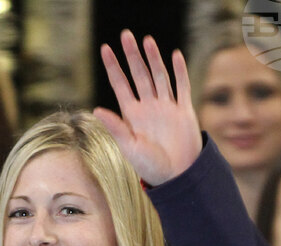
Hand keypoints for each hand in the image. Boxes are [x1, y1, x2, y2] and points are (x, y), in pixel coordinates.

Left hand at [93, 30, 202, 185]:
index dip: (113, 67)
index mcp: (132, 115)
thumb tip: (97, 109)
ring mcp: (166, 107)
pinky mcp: (184, 111)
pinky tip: (174, 55)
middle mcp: (148, 107)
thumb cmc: (150, 167)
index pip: (120, 84)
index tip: (105, 49)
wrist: (176, 176)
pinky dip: (179, 71)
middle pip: (139, 75)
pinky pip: (181, 87)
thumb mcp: (130, 146)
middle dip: (132, 55)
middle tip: (126, 35)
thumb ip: (116, 127)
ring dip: (153, 59)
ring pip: (159, 76)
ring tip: (147, 40)